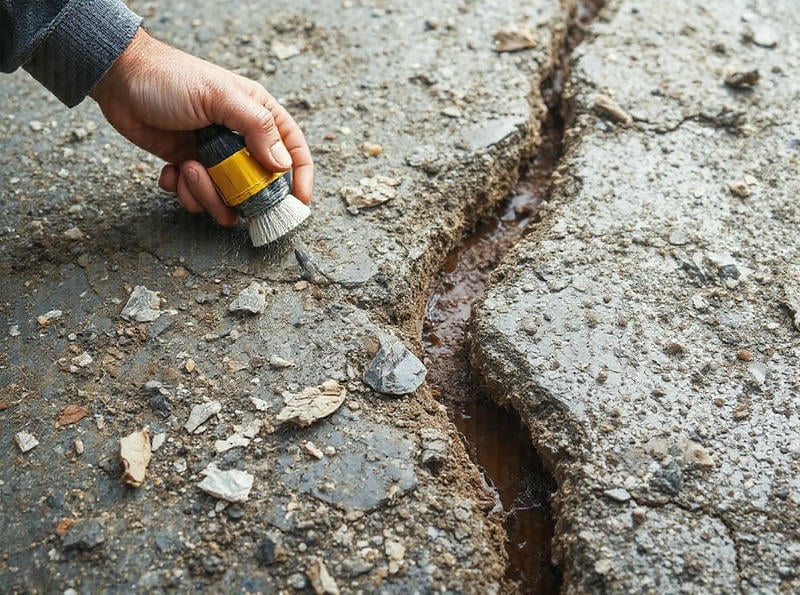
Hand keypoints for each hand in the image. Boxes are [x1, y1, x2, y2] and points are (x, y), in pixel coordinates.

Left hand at [90, 28, 312, 225]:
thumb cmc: (171, 77)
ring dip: (205, 193)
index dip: (300, 178)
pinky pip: (195, 196)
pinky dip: (182, 191)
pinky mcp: (188, 166)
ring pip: (226, 197)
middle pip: (258, 185)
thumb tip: (282, 164)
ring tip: (187, 168)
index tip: (298, 204)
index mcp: (257, 116)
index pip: (292, 150)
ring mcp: (214, 156)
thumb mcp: (220, 96)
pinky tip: (170, 172)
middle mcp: (240, 139)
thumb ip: (257, 127)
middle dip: (241, 195)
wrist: (120, 79)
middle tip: (223, 189)